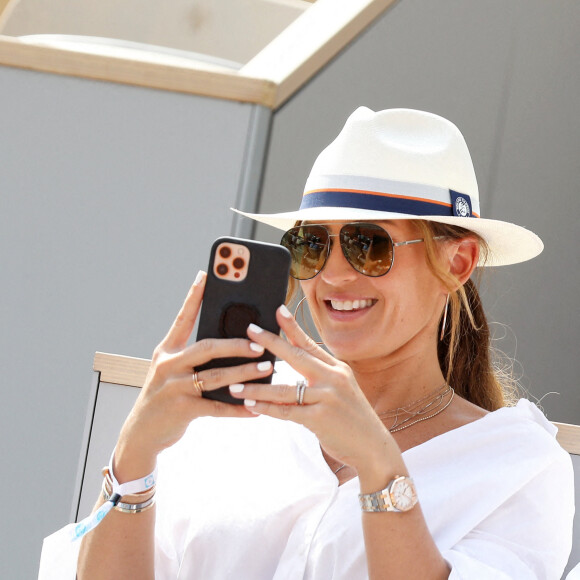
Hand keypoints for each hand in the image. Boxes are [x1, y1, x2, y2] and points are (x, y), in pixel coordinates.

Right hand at [113, 271, 272, 481]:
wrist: (141, 433)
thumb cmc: (164, 396)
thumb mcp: (170, 371)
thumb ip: (192, 357)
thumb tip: (229, 342)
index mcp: (167, 350)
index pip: (183, 318)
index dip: (194, 296)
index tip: (206, 275)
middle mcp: (169, 365)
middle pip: (208, 347)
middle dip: (237, 344)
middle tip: (262, 343)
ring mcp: (175, 387)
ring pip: (216, 376)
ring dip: (244, 372)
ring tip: (266, 368)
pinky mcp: (182, 409)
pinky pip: (217, 407)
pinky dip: (238, 409)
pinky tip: (255, 409)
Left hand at [228, 306, 403, 481]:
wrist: (373, 447)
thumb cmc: (352, 418)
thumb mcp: (341, 390)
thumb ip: (321, 376)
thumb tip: (297, 361)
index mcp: (337, 369)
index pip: (310, 344)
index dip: (293, 327)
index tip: (278, 310)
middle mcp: (333, 378)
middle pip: (296, 356)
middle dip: (271, 342)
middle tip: (250, 330)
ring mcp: (327, 398)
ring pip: (285, 389)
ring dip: (257, 387)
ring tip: (234, 384)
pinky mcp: (320, 418)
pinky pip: (287, 411)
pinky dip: (266, 409)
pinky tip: (250, 405)